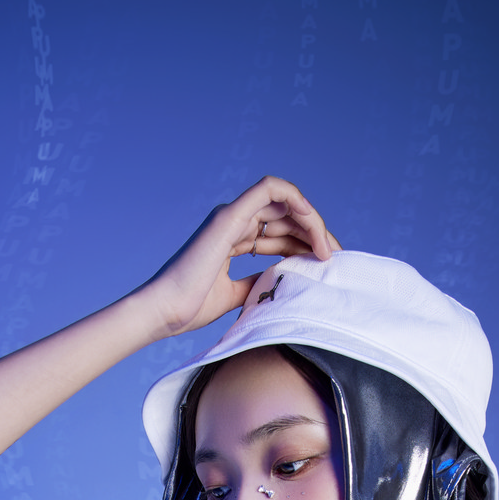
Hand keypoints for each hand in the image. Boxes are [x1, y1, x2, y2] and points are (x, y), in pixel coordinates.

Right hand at [140, 175, 340, 338]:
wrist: (165, 311)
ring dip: (311, 221)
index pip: (279, 232)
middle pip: (286, 217)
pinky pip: (270, 188)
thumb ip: (256, 284)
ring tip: (327, 250)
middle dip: (314, 234)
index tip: (323, 265)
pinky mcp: (229, 216)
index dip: (305, 244)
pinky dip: (295, 198)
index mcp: (233, 238)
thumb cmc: (190, 307)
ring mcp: (231, 216)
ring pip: (284, 202)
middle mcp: (234, 222)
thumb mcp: (234, 295)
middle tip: (333, 258)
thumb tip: (279, 284)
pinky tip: (312, 221)